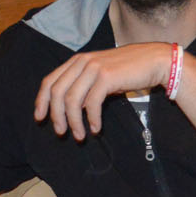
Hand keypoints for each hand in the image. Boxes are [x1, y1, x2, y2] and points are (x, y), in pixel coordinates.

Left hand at [33, 44, 175, 140]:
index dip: (42, 101)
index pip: (50, 81)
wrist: (155, 61)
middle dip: (56, 115)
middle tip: (61, 132)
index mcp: (77, 61)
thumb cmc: (130, 70)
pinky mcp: (107, 77)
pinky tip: (95, 128)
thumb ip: (85, 85)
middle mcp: (82, 62)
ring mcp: (94, 68)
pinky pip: (92, 103)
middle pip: (58, 92)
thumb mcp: (101, 74)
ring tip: (79, 135)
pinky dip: (91, 118)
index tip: (40, 118)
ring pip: (72, 99)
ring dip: (73, 121)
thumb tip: (72, 108)